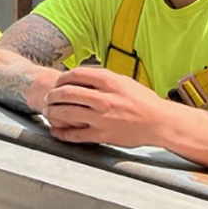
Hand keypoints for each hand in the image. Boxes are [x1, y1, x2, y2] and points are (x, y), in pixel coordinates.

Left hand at [43, 66, 174, 148]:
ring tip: (48, 112)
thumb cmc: (144, 101)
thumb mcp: (125, 81)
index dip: (63, 77)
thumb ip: (105, 79)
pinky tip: (56, 131)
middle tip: (49, 97)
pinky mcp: (102, 134)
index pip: (77, 74)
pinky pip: (76, 134)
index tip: (59, 81)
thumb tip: (85, 77)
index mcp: (109, 82)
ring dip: (53, 112)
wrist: (159, 122)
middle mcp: (103, 98)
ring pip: (67, 113)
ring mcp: (101, 117)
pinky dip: (62, 133)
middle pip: (67, 92)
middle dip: (53, 95)